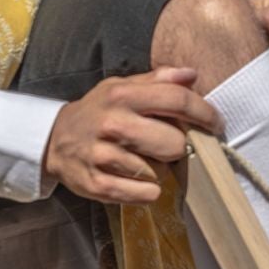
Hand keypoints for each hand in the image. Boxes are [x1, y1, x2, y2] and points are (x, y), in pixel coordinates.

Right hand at [43, 67, 218, 203]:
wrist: (52, 140)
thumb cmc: (97, 111)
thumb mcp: (121, 87)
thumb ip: (158, 80)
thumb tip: (192, 74)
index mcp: (122, 96)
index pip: (177, 100)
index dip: (204, 113)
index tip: (215, 124)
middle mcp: (113, 124)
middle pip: (174, 143)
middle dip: (177, 146)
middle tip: (165, 145)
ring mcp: (103, 156)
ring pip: (159, 172)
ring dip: (159, 169)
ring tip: (142, 160)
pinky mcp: (97, 185)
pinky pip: (144, 193)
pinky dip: (148, 190)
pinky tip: (136, 179)